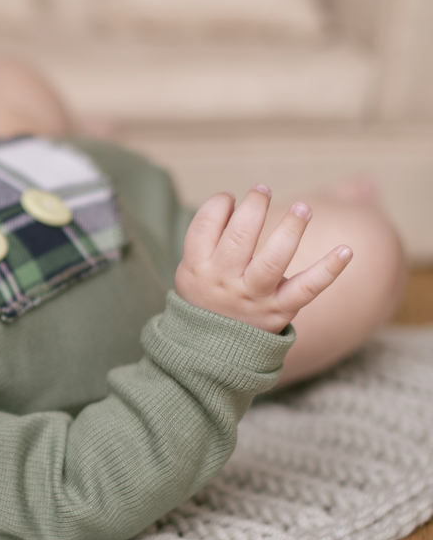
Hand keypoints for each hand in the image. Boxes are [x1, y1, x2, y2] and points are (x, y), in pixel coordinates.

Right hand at [175, 186, 352, 333]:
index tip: (230, 198)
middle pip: (239, 237)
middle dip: (255, 206)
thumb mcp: (191, 269)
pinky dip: (329, 270)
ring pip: (274, 259)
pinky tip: (347, 250)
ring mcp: (253, 296)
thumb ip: (207, 237)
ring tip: (303, 208)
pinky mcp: (280, 310)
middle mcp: (224, 281)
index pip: (206, 225)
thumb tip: (239, 200)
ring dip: (291, 228)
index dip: (220, 204)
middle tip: (263, 190)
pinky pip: (307, 288)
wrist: (211, 349)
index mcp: (197, 267)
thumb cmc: (206, 295)